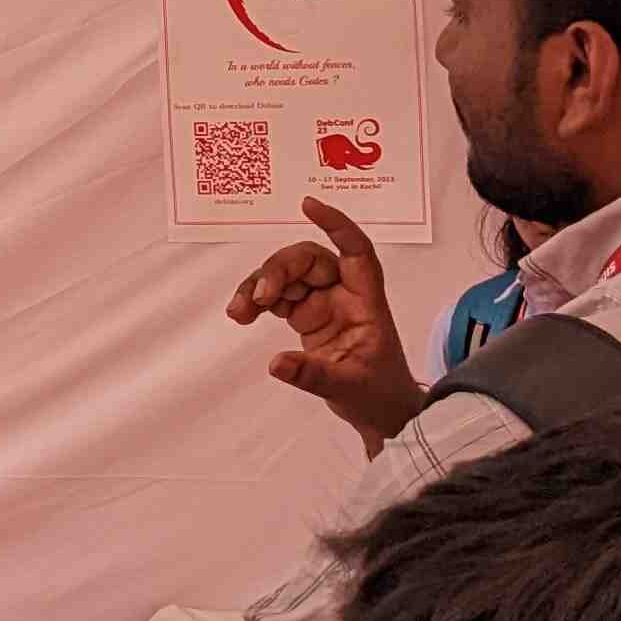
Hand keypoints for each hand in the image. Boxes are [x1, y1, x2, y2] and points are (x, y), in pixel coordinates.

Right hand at [225, 198, 423, 451]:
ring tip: (239, 312)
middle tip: (258, 298)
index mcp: (366, 300)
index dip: (336, 225)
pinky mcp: (306, 318)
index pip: (356, 251)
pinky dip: (256, 301)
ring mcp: (323, 304)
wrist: (381, 415)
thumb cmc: (380, 395)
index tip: (308, 206)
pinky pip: (276, 298)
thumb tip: (275, 364)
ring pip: (287, 276)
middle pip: (309, 260)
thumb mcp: (351, 388)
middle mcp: (344, 294)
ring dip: (260, 285)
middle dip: (279, 270)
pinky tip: (241, 314)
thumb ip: (313, 375)